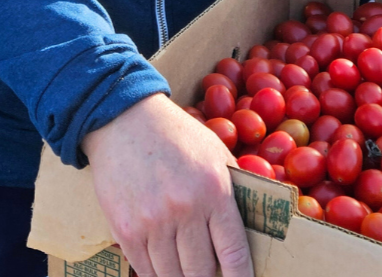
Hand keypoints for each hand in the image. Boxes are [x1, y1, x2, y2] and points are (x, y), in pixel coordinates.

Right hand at [83, 93, 252, 276]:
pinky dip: (156, 275)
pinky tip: (163, 267)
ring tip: (187, 270)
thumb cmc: (176, 136)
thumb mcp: (215, 152)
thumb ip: (234, 190)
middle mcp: (185, 209)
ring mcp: (153, 222)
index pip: (234, 254)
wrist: (125, 119)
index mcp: (214, 190)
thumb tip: (256, 225)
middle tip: (210, 273)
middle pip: (202, 273)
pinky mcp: (126, 229)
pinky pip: (145, 271)